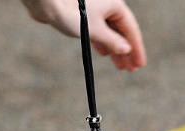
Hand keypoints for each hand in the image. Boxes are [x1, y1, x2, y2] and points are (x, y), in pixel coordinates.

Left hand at [21, 0, 146, 70]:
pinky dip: (102, 40)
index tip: (140, 65)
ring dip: (114, 48)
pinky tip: (103, 53)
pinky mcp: (83, 12)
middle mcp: (107, 3)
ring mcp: (95, 7)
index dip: (137, 49)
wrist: (44, 0)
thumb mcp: (95, 31)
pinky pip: (98, 28)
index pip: (131, 29)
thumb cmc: (69, 11)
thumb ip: (113, 42)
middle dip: (126, 51)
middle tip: (131, 69)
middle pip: (121, 30)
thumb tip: (126, 50)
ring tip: (118, 66)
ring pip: (110, 30)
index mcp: (115, 4)